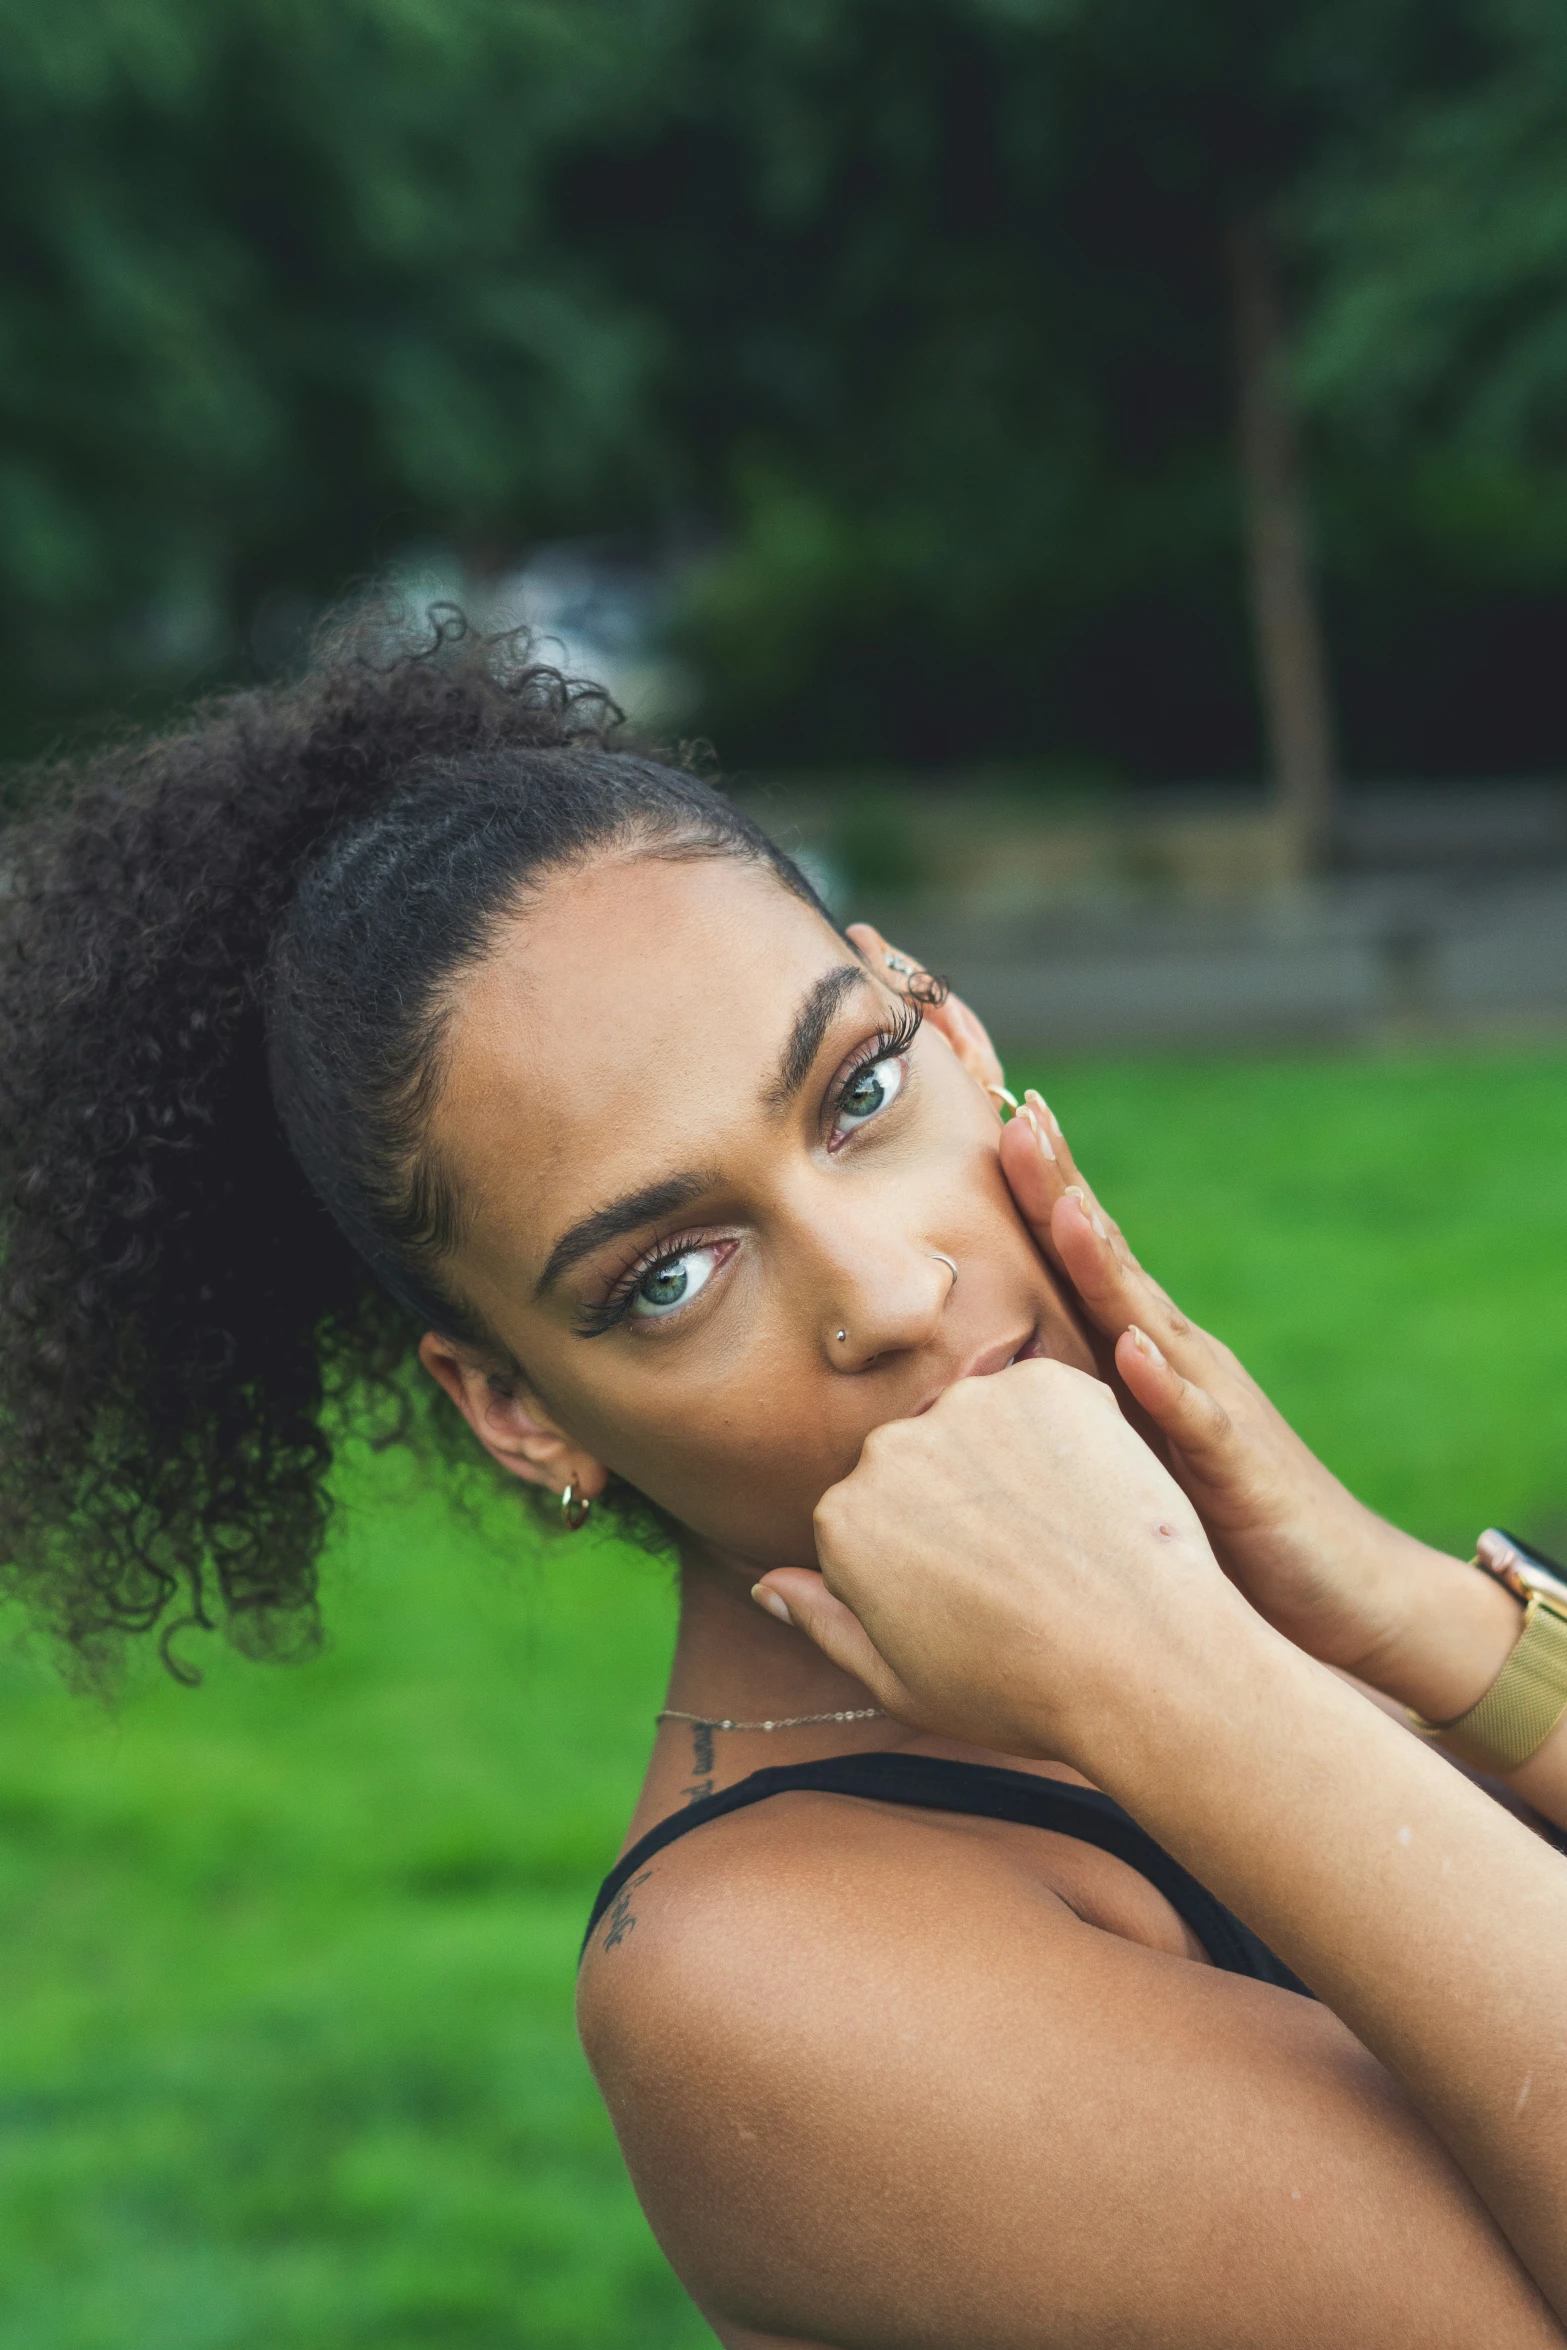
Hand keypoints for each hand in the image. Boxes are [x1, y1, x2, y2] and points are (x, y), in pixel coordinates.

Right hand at [758, 1357, 1258, 1770]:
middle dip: (963, 1500)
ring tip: (1065, 1534)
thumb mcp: (902, 1683)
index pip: (870, 1514)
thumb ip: (826, 1624)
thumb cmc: (1021, 1689)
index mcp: (842, 1519)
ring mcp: (967, 1407)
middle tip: (1027, 1565)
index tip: (977, 1597)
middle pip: (919, 1460)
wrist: (1142, 1661)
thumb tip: (767, 1586)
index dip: (927, 1560)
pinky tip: (1096, 1496)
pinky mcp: (1046, 1383)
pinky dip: (1071, 1434)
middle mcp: (888, 1449)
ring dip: (1014, 1460)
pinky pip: (1047, 1396)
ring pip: (982, 1422)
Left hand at [994, 1092, 1432, 1679]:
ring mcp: (1215, 1410)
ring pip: (1152, 1327)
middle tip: (1020, 1117)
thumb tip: (975, 1396)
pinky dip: (1168, 1386)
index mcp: (1147, 1358)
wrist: (1347, 1595)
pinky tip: (1135, 1350)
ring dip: (1108, 1266)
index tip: (998, 1121)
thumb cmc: (1222, 1533)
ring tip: (1066, 1207)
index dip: (1045, 1195)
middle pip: (1112, 1266)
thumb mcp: (1126, 1462)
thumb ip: (1071, 1416)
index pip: (1087, 1263)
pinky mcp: (1242, 1474)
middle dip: (1065, 1193)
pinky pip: (1200, 1425)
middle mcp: (1181, 1364)